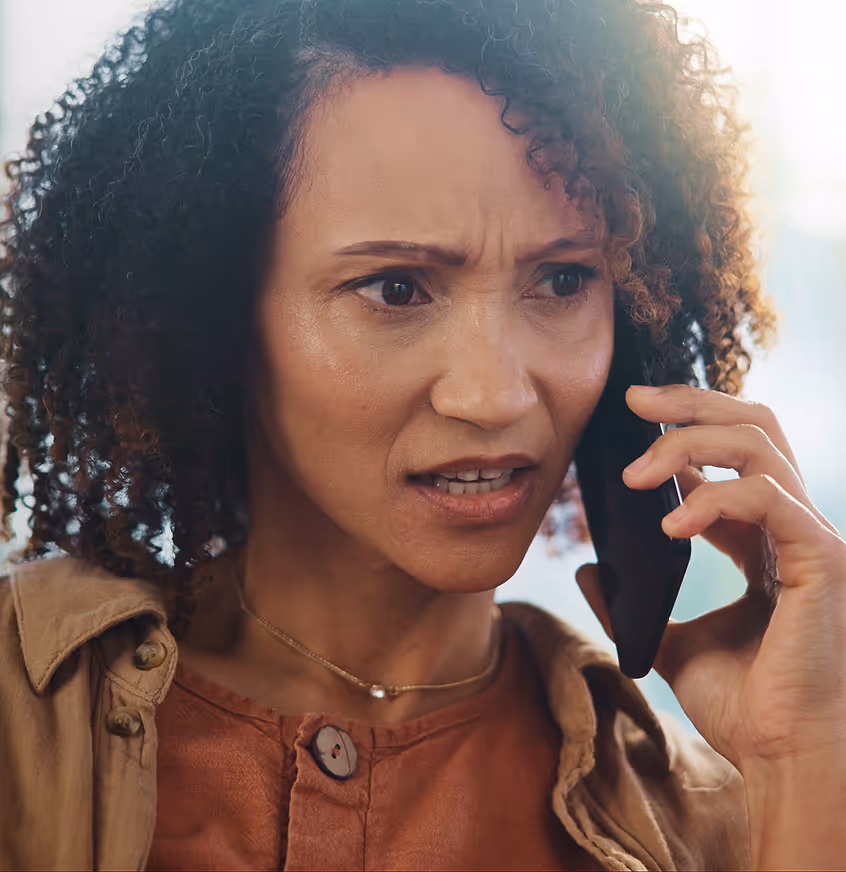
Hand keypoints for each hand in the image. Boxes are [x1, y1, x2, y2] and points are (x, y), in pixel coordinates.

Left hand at [575, 383, 845, 768]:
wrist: (781, 758)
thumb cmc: (744, 706)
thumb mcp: (670, 639)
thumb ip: (630, 602)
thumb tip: (591, 568)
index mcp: (761, 539)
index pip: (731, 455)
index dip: (683, 427)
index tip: (631, 413)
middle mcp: (789, 527)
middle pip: (754, 427)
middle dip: (692, 403)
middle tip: (635, 399)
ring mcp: (810, 538)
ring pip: (760, 445)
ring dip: (689, 445)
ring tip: (636, 475)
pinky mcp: (821, 559)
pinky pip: (768, 498)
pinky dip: (714, 498)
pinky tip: (670, 522)